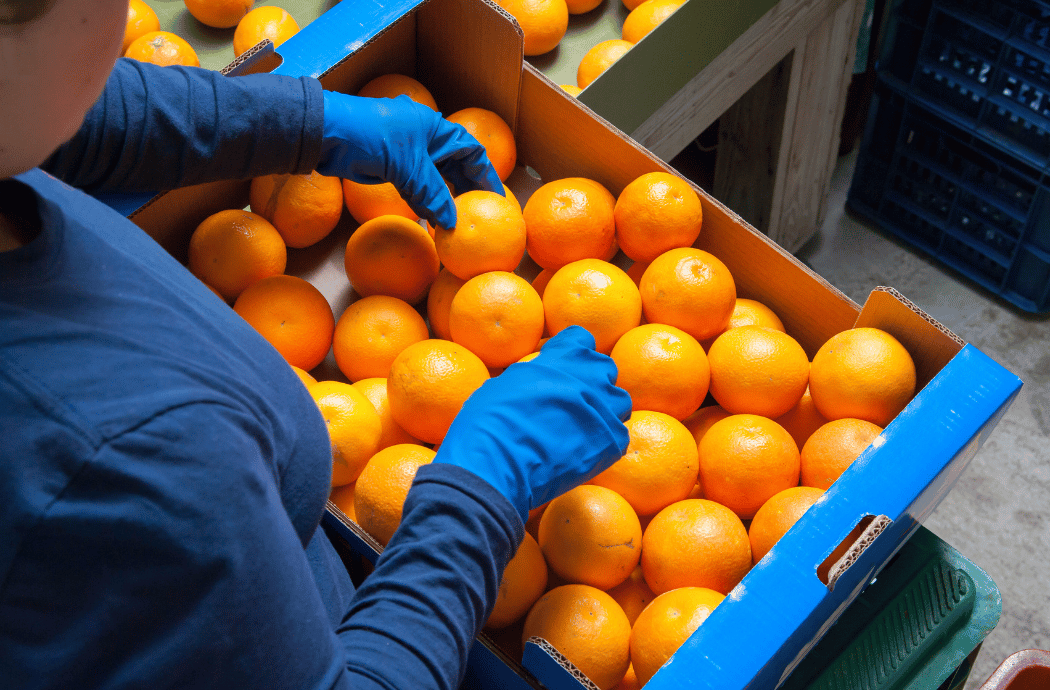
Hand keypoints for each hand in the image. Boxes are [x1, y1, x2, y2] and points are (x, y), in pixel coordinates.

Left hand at [316, 91, 502, 229]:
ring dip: (444, 199)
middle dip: (467, 189)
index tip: (495, 197)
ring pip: (435, 178)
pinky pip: (416, 186)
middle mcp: (426, 138)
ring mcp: (408, 153)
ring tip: (456, 221)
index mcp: (436, 128)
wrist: (327, 133)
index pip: (471, 151)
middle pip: (456, 165)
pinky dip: (424, 201)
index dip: (486, 174)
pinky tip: (430, 219)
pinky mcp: (392, 166)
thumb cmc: (371, 137)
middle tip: (477, 214)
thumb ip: (433, 195)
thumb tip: (452, 222)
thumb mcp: (408, 167)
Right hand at [433, 326, 631, 524]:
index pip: (580, 338)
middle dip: (590, 380)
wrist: (497, 463)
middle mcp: (591, 375)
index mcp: (564, 355)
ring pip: (619, 401)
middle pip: (603, 367)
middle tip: (570, 401)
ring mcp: (606, 408)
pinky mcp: (613, 440)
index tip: (559, 369)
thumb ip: (530, 376)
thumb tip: (532, 382)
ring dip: (604, 409)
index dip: (570, 353)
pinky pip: (618, 434)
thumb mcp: (503, 383)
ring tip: (581, 427)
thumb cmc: (489, 420)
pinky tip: (583, 452)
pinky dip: (604, 441)